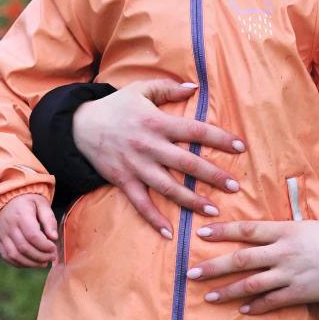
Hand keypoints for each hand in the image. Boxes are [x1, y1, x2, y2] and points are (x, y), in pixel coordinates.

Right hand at [0, 194, 57, 267]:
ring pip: (14, 255)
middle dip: (40, 256)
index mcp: (21, 215)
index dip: (44, 245)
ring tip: (43, 263)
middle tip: (52, 257)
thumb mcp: (41, 203)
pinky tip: (31, 263)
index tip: (54, 248)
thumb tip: (54, 237)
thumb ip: (49, 219)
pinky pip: (7, 257)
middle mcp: (9, 226)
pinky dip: (20, 263)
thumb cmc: (28, 202)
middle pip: (24, 247)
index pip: (32, 235)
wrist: (5, 200)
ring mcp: (2, 235)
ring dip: (31, 263)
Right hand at [72, 79, 245, 233]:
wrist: (77, 126)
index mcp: (157, 122)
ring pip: (168, 187)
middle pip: (187, 163)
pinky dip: (154, 219)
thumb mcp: (139, 89)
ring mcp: (136, 166)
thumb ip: (167, 88)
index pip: (195, 131)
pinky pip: (141, 203)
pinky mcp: (123, 181)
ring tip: (213, 210)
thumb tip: (194, 87)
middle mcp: (149, 146)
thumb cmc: (115, 107)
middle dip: (213, 176)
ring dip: (191, 200)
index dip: (219, 138)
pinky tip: (170, 232)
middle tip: (234, 187)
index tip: (241, 147)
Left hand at [185, 219, 318, 314]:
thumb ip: (282, 230)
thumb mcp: (305, 225)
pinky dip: (256, 306)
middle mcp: (282, 253)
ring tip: (209, 296)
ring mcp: (288, 275)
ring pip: (251, 284)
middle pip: (241, 260)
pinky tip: (243, 310)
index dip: (223, 231)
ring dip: (228, 291)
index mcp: (284, 231)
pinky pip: (272, 301)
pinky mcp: (298, 293)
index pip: (247, 230)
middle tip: (192, 273)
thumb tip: (259, 232)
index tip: (201, 234)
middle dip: (214, 267)